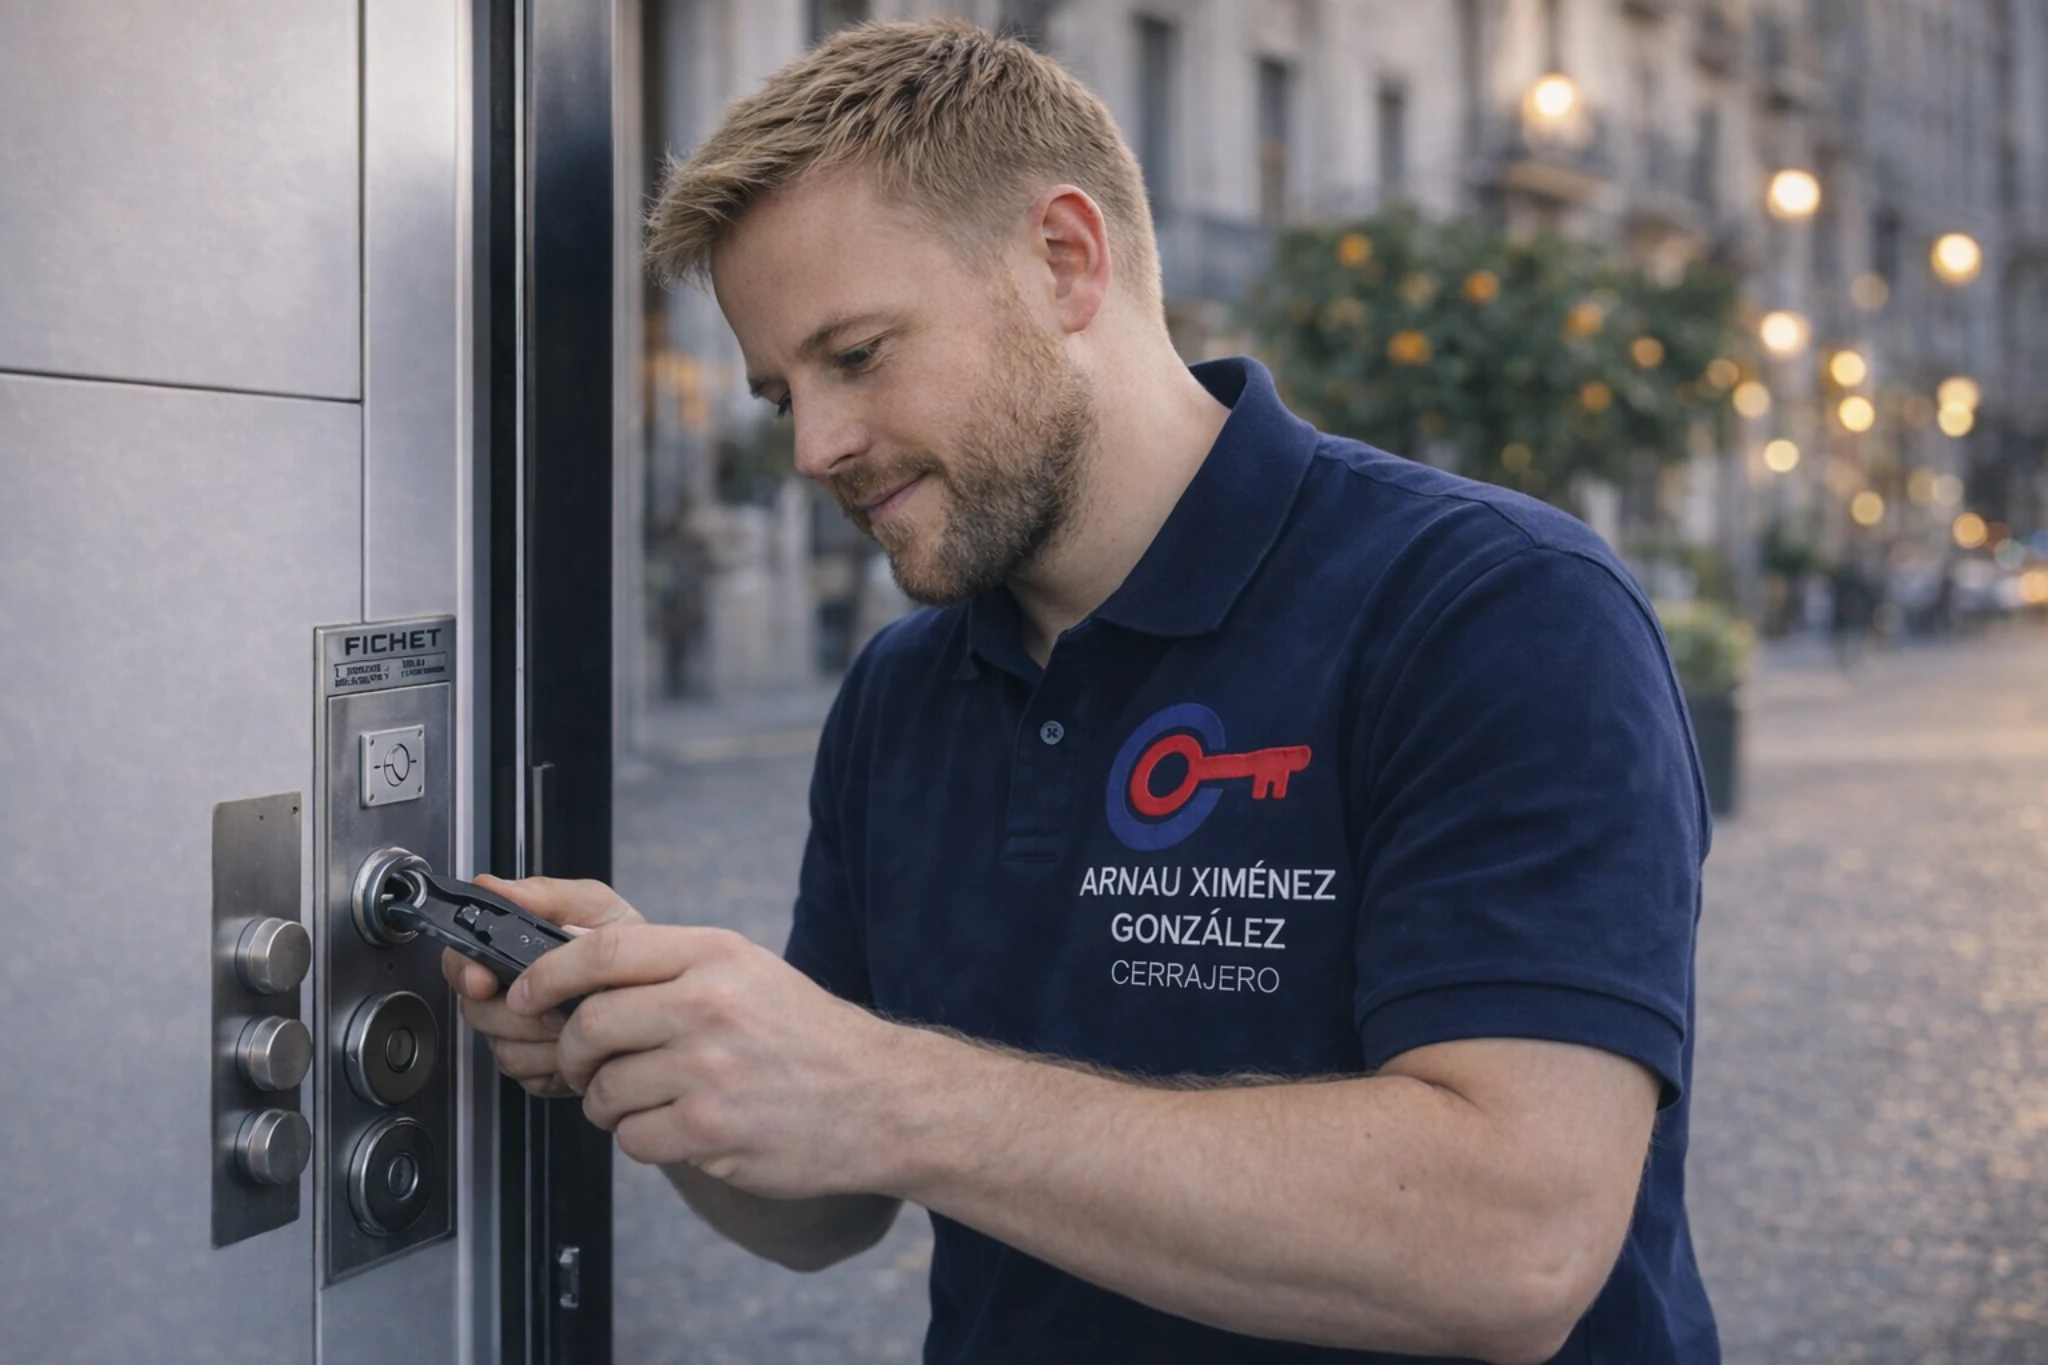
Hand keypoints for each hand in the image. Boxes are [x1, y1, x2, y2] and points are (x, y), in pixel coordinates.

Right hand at [443, 876, 643, 1098]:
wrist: (663, 991)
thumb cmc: (629, 945)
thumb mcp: (593, 906)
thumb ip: (543, 895)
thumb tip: (491, 887)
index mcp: (511, 953)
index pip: (460, 962)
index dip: (465, 971)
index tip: (484, 979)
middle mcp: (508, 995)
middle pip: (477, 1010)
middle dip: (517, 1010)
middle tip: (556, 1003)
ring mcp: (521, 1036)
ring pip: (503, 1047)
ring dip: (543, 1037)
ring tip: (578, 1019)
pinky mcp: (539, 1071)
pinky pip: (529, 1075)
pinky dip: (558, 1062)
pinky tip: (583, 1046)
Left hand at [506, 922, 916, 1198]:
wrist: (881, 1099)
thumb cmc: (808, 1037)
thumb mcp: (747, 972)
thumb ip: (669, 966)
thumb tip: (573, 962)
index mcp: (716, 954)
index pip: (603, 951)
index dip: (547, 974)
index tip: (526, 994)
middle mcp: (711, 1004)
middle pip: (591, 1024)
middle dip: (572, 1053)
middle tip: (586, 1064)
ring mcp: (710, 1069)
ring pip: (605, 1089)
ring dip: (609, 1103)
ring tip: (648, 1099)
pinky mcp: (711, 1130)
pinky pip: (634, 1138)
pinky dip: (643, 1139)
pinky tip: (681, 1126)